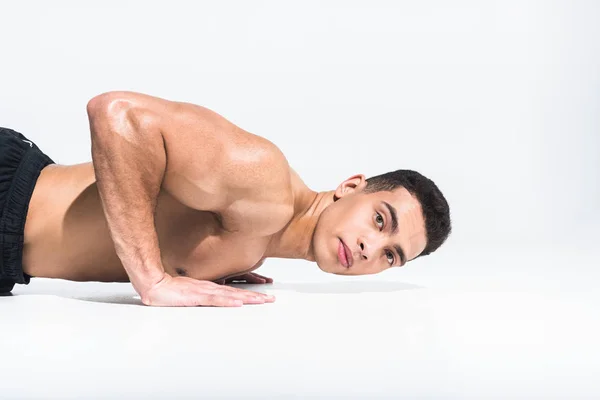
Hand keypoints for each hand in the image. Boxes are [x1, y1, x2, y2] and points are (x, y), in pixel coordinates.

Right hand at [140, 273, 274, 306]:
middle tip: (271, 299)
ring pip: (230, 295)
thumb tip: (215, 302)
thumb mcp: (191, 295)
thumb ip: (203, 297)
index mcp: (210, 288)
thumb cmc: (170, 290)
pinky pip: (215, 299)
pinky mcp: (195, 297)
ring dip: (247, 298)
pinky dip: (228, 301)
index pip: (234, 291)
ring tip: (261, 301)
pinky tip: (238, 303)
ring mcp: (203, 291)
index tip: (263, 296)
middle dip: (255, 296)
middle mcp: (210, 288)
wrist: (154, 284)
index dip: (249, 294)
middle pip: (237, 293)